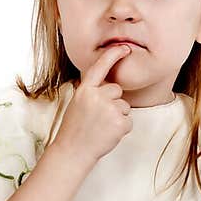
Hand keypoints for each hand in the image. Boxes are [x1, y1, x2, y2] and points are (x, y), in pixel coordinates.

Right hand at [54, 43, 134, 163]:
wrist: (72, 152)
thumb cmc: (74, 130)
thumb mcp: (77, 104)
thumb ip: (92, 93)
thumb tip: (109, 86)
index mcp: (85, 90)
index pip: (100, 67)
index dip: (113, 55)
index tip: (125, 48)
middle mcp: (97, 96)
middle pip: (116, 90)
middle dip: (112, 102)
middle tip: (98, 119)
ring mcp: (109, 109)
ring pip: (124, 107)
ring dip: (117, 117)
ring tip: (101, 128)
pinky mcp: (119, 123)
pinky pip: (128, 121)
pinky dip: (122, 129)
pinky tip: (108, 135)